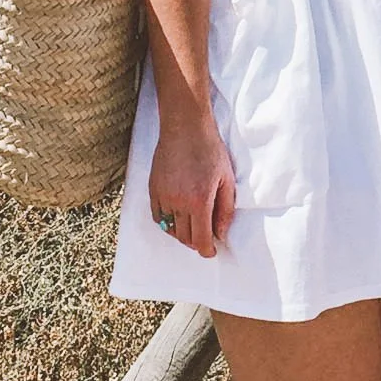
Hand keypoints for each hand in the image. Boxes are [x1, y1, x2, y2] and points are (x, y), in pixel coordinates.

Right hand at [148, 117, 236, 256]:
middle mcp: (178, 203)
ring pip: (170, 229)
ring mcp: (163, 196)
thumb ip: (225, 210)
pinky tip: (177, 219)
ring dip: (182, 234)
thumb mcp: (227, 180)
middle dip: (196, 243)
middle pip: (185, 237)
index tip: (211, 252)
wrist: (185, 128)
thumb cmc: (210, 151)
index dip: (207, 250)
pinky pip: (157, 217)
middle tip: (205, 239)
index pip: (201, 239)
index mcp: (199, 202)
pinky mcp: (153, 189)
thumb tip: (221, 234)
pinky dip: (167, 223)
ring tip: (193, 229)